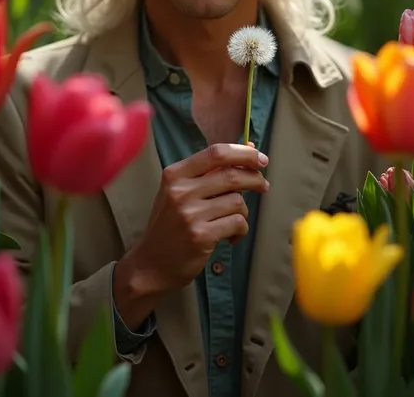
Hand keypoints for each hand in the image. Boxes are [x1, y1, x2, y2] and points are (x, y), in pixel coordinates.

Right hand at [116, 143, 268, 299]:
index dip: (243, 153)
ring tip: (235, 220)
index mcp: (175, 174)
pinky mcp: (201, 235)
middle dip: (255, 179)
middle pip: (231, 175)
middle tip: (263, 185)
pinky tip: (231, 236)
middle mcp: (180, 191)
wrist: (150, 264)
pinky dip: (241, 229)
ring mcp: (190, 214)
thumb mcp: (180, 192)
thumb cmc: (170, 225)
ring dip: (244, 211)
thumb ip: (211, 172)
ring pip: (237, 201)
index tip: (260, 159)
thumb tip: (250, 149)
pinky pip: (237, 223)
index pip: (216, 153)